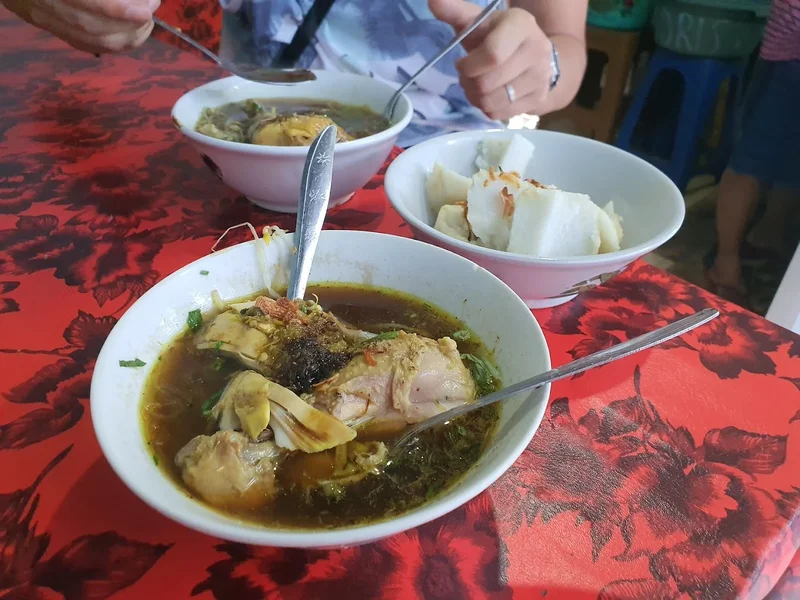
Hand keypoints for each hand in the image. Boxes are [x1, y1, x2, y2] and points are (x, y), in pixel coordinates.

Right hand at [3, 0, 159, 53]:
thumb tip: (135, 0)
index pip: (86, 3)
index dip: (120, 11)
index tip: (147, 9)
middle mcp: (41, 4)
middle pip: (93, 28)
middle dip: (131, 25)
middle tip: (152, 8)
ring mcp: (42, 18)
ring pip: (92, 42)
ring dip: (128, 37)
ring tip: (146, 20)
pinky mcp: (48, 26)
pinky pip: (85, 44)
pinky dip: (113, 43)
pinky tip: (131, 33)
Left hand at [430, 0, 554, 119]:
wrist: (536, 57)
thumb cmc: (498, 38)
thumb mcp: (479, 22)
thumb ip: (455, 12)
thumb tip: (433, 1)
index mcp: (521, 24)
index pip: (492, 55)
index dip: (469, 66)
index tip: (462, 63)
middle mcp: (537, 49)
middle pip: (487, 83)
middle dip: (469, 82)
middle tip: (468, 75)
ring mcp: (540, 77)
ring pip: (492, 102)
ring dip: (476, 97)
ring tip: (477, 86)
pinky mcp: (538, 99)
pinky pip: (499, 114)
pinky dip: (487, 108)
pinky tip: (489, 96)